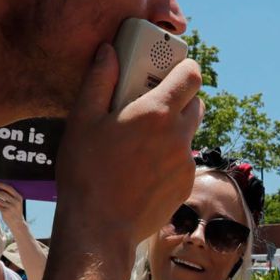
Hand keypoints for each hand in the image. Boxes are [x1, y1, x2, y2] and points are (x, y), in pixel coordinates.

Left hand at [0, 182, 27, 222]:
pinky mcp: (6, 212)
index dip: (1, 185)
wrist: (18, 224)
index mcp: (19, 197)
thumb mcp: (16, 203)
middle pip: (2, 193)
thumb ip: (10, 197)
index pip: (9, 188)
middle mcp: (15, 202)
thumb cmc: (15, 211)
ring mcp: (11, 207)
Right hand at [55, 43, 202, 248]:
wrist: (100, 227)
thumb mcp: (83, 120)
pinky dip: (168, 157)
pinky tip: (141, 168)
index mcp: (157, 113)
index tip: (168, 70)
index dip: (184, 68)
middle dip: (178, 98)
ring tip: (138, 140)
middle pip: (196, 103)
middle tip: (148, 103)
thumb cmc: (86, 172)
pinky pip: (182, 161)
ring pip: (188, 134)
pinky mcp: (185, 185)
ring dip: (172, 129)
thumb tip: (109, 52)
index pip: (192, 75)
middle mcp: (179, 136)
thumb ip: (100, 81)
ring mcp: (185, 163)